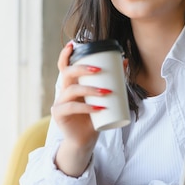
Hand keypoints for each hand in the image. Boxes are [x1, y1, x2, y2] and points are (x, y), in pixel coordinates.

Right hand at [52, 42, 108, 176]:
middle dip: (82, 68)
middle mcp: (63, 90)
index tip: (73, 44)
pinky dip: (86, 107)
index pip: (64, 65)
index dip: (66, 54)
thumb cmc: (95, 116)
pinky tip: (98, 108)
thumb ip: (112, 81)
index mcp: (71, 84)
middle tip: (99, 70)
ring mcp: (59, 102)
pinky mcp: (59, 115)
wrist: (85, 139)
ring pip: (71, 90)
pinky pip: (71, 107)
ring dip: (89, 89)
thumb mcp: (103, 97)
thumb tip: (125, 61)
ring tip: (106, 92)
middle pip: (67, 73)